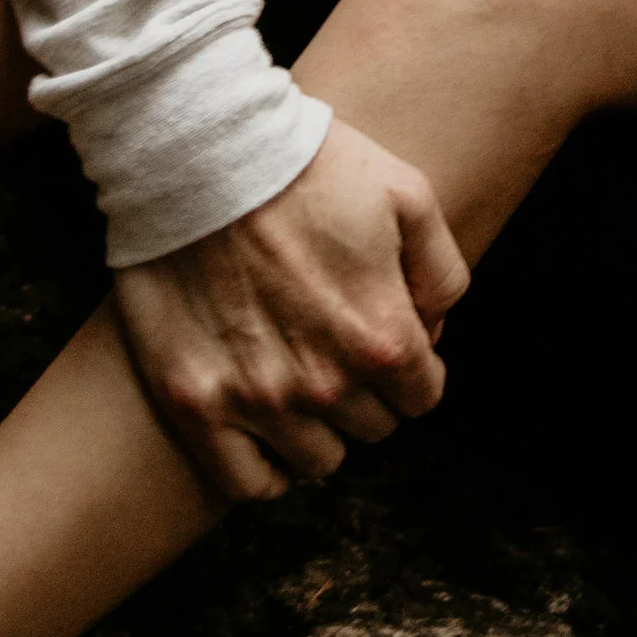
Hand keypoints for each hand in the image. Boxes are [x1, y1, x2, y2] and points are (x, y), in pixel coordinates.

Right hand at [112, 119, 469, 503]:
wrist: (202, 152)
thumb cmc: (309, 165)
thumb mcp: (408, 195)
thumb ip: (441, 272)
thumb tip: (434, 331)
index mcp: (381, 335)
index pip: (422, 397)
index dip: (412, 368)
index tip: (387, 341)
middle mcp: (323, 383)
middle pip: (371, 428)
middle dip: (366, 393)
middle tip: (337, 345)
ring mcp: (255, 400)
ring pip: (317, 461)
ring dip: (318, 428)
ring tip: (300, 378)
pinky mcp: (195, 405)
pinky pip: (247, 484)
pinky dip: (265, 469)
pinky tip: (266, 429)